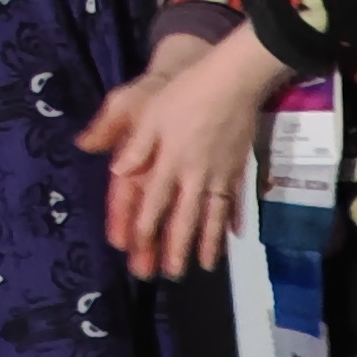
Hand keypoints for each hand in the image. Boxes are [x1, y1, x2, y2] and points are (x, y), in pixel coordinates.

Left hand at [80, 20, 275, 276]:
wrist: (232, 81)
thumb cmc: (184, 94)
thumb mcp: (149, 114)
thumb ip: (135, 147)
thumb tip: (117, 171)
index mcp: (168, 163)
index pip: (152, 203)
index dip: (144, 229)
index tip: (138, 252)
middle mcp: (195, 175)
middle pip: (184, 218)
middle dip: (177, 247)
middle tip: (172, 275)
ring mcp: (220, 174)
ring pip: (212, 216)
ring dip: (207, 242)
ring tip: (205, 267)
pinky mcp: (239, 166)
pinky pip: (236, 200)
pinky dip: (234, 219)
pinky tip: (236, 235)